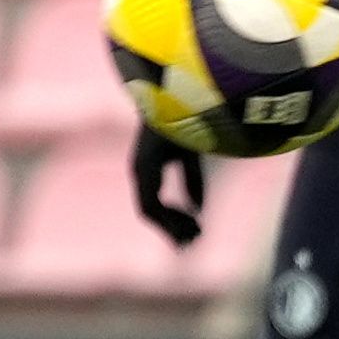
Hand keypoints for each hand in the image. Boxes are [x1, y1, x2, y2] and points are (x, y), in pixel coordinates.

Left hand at [132, 129, 205, 246]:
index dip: (174, 220)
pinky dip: (169, 216)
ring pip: (149, 211)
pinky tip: (189, 220)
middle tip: (191, 244)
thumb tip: (198, 210)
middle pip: (151, 212)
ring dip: (171, 226)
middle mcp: (141, 171)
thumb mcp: (192, 155)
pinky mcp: (144, 168)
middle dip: (172, 229)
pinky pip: (151, 203)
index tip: (195, 230)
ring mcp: (140, 170)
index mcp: (150, 168)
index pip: (155, 204)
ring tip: (192, 237)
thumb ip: (192, 181)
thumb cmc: (185, 119)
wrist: (176, 95)